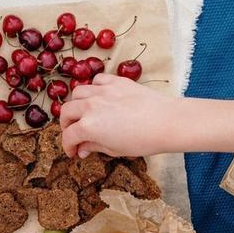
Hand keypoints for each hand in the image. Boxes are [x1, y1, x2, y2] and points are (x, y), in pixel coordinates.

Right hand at [60, 74, 179, 158]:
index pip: (68, 136)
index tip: (73, 152)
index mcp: (88, 126)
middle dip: (66, 124)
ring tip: (84, 113)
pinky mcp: (116, 81)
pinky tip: (99, 96)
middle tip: (74, 132)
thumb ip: (94, 147)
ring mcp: (102, 91)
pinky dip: (93, 88)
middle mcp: (90, 106)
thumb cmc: (143, 141)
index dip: (68, 147)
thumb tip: (83, 149)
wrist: (166, 122)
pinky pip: (97, 80)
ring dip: (77, 104)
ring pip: (78, 92)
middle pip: (66, 112)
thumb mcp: (115, 150)